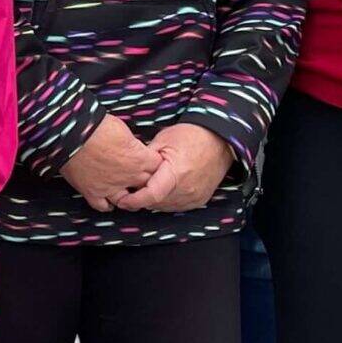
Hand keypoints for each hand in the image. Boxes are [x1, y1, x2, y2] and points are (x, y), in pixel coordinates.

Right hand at [62, 115, 159, 211]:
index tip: (152, 161)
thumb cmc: (98, 126)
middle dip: (147, 182)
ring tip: (129, 194)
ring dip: (130, 198)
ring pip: (129, 201)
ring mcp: (111, 187)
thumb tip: (133, 147)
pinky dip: (106, 205)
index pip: (159, 166)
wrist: (73, 135)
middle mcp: (129, 176)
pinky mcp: (93, 192)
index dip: (156, 164)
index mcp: (140, 159)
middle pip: (148, 186)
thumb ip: (132, 144)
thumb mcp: (123, 129)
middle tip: (143, 177)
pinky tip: (107, 201)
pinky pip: (103, 206)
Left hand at [109, 123, 233, 213]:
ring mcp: (195, 196)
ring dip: (154, 201)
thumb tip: (129, 171)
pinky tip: (162, 191)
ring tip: (146, 189)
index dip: (134, 200)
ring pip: (166, 206)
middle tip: (130, 191)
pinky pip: (178, 206)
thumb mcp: (163, 140)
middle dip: (141, 199)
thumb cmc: (190, 136)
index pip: (151, 195)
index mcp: (176, 173)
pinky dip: (167, 201)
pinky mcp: (200, 199)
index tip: (122, 200)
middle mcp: (187, 189)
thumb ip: (146, 159)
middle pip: (156, 203)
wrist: (219, 139)